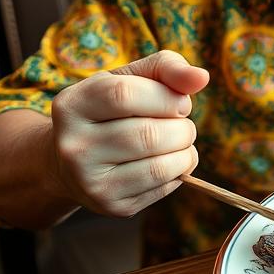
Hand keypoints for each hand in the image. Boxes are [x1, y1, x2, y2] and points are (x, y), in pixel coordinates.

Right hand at [49, 50, 209, 217]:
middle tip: (181, 125)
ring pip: (160, 166)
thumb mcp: (131, 79)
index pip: (125, 95)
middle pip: (148, 134)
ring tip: (179, 142)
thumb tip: (202, 76)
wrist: (74, 161)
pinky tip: (169, 162)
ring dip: (186, 152)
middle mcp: (73, 145)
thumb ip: (166, 68)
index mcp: (72, 105)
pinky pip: (163, 187)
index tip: (180, 103)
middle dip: (182, 128)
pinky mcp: (111, 205)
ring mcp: (90, 180)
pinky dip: (179, 172)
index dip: (166, 97)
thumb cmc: (113, 110)